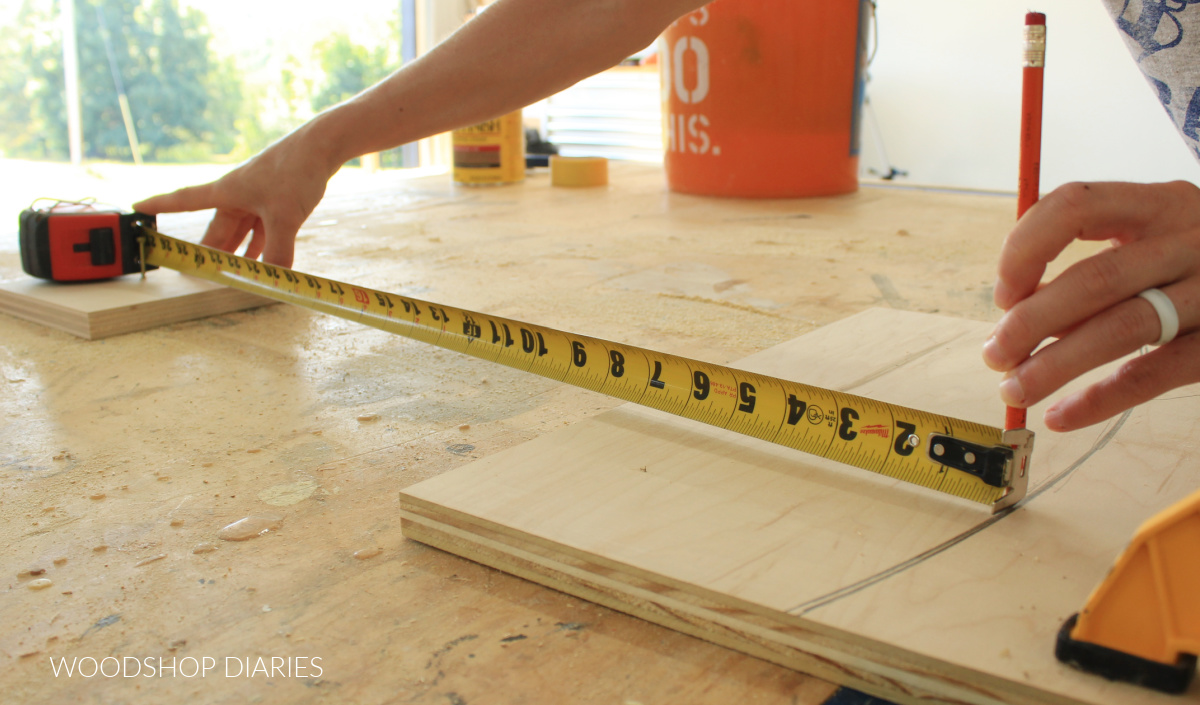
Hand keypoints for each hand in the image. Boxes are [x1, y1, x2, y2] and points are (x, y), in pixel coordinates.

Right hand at [133, 127, 338, 267]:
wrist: (322, 146)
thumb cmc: (295, 171)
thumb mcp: (285, 216)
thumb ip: (278, 252)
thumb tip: (273, 280)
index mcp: (226, 192)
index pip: (183, 201)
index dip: (160, 206)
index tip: (137, 208)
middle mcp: (237, 195)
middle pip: (217, 230)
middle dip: (208, 252)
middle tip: (194, 272)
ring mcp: (257, 198)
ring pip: (241, 233)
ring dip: (235, 254)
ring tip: (226, 276)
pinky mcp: (277, 202)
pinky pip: (263, 231)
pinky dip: (262, 248)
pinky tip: (263, 263)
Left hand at [983, 181, 1199, 430]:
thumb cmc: (1197, 264)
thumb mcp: (1154, 241)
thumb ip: (1094, 270)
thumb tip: (1019, 319)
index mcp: (1160, 203)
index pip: (1075, 206)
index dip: (1025, 249)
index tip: (1004, 294)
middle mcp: (1193, 239)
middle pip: (1096, 279)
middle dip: (1030, 323)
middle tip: (994, 355)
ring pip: (1123, 327)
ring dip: (1055, 364)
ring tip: (1014, 390)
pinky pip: (1157, 373)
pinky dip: (1101, 399)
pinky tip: (1062, 416)